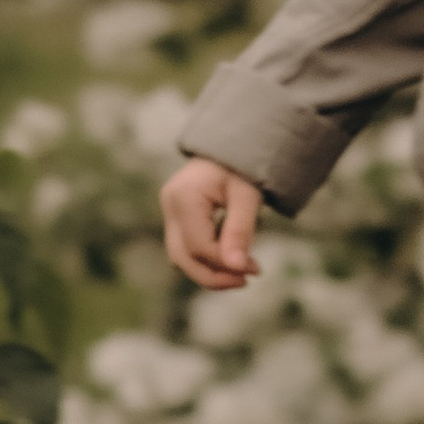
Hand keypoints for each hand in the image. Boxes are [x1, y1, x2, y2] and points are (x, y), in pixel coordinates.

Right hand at [161, 154, 263, 288]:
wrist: (232, 142)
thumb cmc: (242, 164)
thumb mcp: (247, 194)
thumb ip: (240, 230)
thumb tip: (237, 268)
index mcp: (183, 197)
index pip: (199, 246)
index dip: (225, 264)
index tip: (254, 270)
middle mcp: (169, 205)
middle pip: (182, 257)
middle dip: (213, 276)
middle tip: (246, 280)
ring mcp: (169, 212)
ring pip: (181, 257)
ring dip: (210, 270)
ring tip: (242, 274)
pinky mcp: (176, 217)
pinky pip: (187, 248)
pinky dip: (207, 259)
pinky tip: (232, 259)